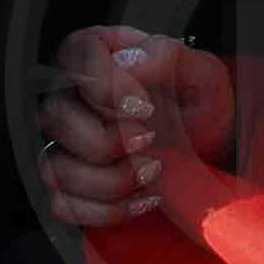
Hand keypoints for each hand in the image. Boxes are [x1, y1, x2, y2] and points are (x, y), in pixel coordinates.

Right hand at [37, 25, 237, 228]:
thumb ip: (167, 57)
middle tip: (148, 141)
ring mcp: (64, 142)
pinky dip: (107, 210)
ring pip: (55, 168)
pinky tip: (142, 199)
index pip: (76, 59)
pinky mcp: (69, 185)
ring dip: (111, 180)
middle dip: (106, 140)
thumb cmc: (197, 100)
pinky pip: (64, 206)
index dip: (107, 88)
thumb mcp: (198, 71)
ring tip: (152, 171)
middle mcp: (71, 95)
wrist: (208, 143)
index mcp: (98, 53)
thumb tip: (130, 61)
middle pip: (55, 118)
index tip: (145, 107)